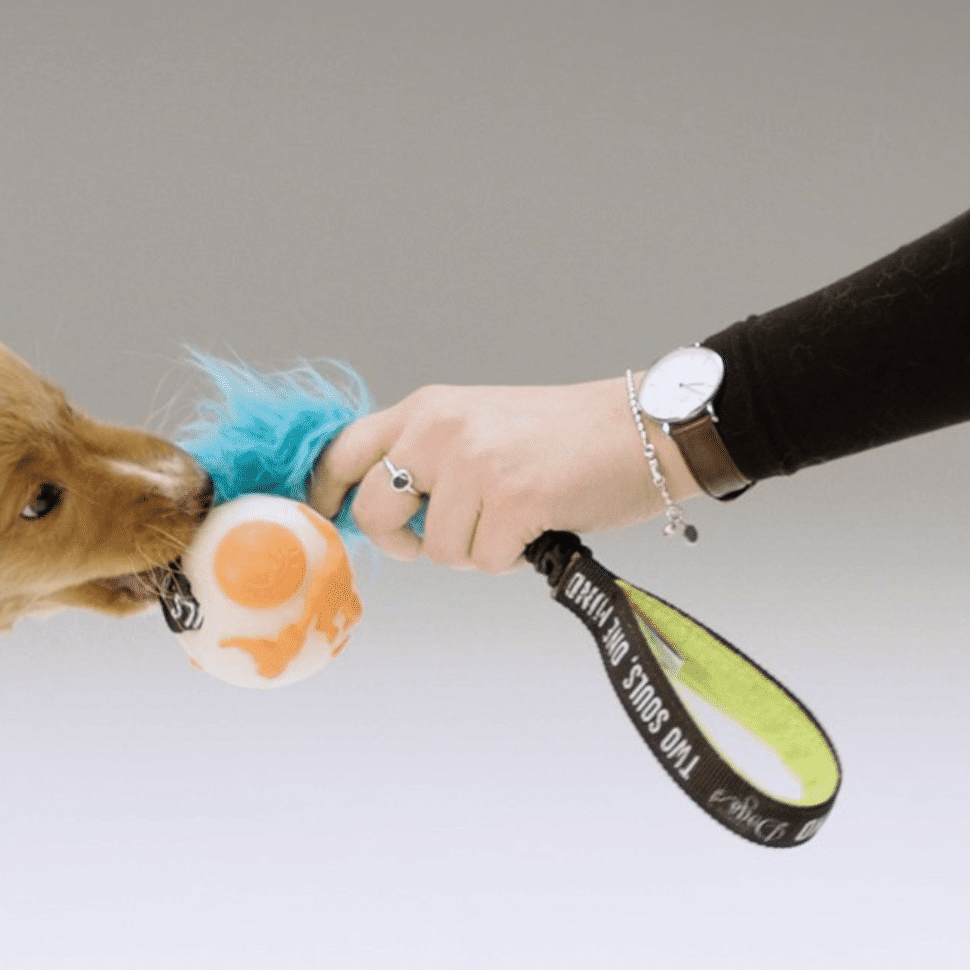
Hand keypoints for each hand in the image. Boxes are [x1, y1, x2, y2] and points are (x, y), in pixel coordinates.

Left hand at [306, 379, 701, 569]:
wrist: (647, 426)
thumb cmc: (568, 437)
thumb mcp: (481, 424)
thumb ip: (429, 455)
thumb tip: (382, 508)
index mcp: (426, 408)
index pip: (342, 451)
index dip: (323, 495)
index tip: (322, 522)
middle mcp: (439, 428)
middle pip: (374, 512)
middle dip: (400, 541)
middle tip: (435, 541)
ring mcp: (474, 463)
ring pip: (435, 549)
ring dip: (474, 549)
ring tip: (515, 517)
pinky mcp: (512, 499)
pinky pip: (484, 560)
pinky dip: (511, 557)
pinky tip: (539, 524)